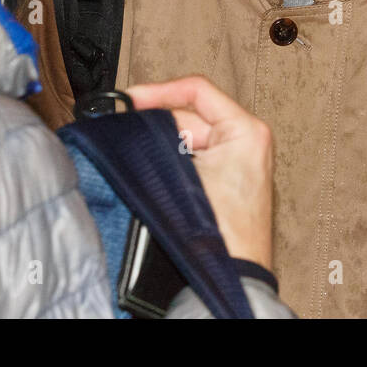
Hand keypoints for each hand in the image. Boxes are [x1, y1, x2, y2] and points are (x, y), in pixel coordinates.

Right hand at [126, 76, 273, 268]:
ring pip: (183, 140)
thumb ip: (155, 141)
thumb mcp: (184, 172)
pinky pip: (187, 161)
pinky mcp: (223, 183)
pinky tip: (147, 172)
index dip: (157, 91)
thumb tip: (126, 120)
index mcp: (247, 130)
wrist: (231, 276)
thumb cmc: (222, 231)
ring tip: (130, 150)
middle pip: (186, 116)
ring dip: (156, 145)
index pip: (196, 90)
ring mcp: (235, 163)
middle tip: (120, 126)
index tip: (127, 99)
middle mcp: (245, 142)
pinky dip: (166, 163)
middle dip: (152, 123)